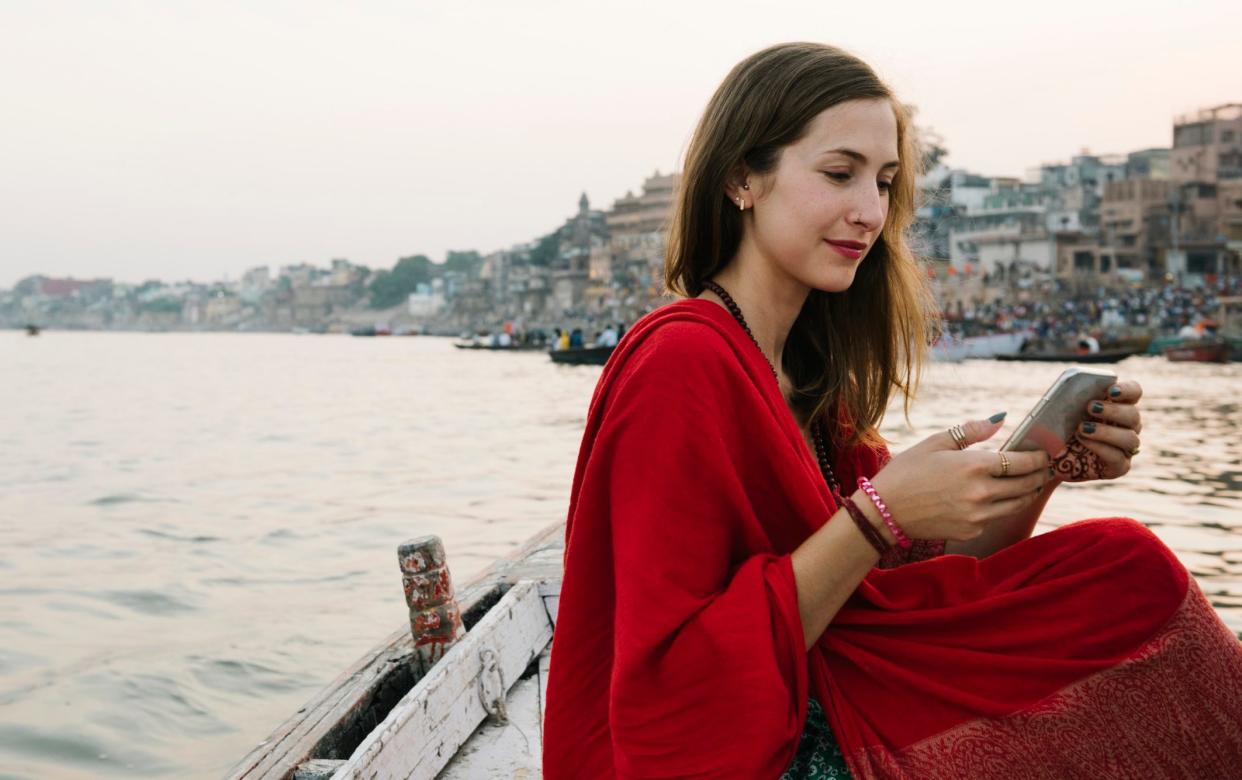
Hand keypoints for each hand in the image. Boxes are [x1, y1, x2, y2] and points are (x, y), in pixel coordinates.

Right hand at [867, 416, 1051, 541]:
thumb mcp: (934, 443)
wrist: (884, 511)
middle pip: (1026, 484)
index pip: (1022, 462)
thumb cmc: (906, 471)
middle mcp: (981, 493)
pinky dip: (1002, 506)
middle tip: (1045, 466)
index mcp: (974, 466)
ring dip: (1028, 492)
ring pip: (1017, 503)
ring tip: (1031, 482)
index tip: (1046, 452)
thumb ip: (970, 431)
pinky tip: (999, 497)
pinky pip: (996, 517)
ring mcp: (978, 515)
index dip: (1039, 457)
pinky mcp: (972, 530)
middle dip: (1039, 474)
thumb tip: (1000, 420)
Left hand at [1051, 380, 1142, 481]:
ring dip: (1106, 431)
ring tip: (1081, 428)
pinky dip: (1100, 447)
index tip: (1111, 390)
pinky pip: (1117, 457)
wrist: (1052, 458)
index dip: (1127, 390)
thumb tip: (1070, 388)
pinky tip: (1083, 440)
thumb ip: (1071, 399)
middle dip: (1113, 410)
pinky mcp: (1119, 467)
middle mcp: (1127, 426)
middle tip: (1090, 407)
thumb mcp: (1061, 411)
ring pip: (1130, 438)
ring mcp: (1125, 448)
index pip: (1134, 393)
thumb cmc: (1059, 429)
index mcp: (1118, 406)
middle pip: (1133, 415)